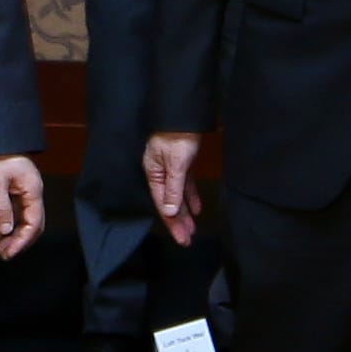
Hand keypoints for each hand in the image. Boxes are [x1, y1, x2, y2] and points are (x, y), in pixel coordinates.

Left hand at [0, 155, 46, 259]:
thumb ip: (1, 207)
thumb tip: (6, 231)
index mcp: (33, 191)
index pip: (33, 223)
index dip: (22, 241)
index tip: (9, 253)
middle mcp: (33, 195)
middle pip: (33, 226)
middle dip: (20, 243)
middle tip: (3, 255)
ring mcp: (26, 194)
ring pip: (26, 222)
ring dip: (15, 237)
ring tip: (0, 249)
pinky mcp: (17, 193)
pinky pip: (18, 215)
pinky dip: (11, 228)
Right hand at [145, 131, 204, 245]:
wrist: (184, 112)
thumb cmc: (178, 136)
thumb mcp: (176, 163)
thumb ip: (173, 188)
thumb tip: (169, 211)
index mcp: (153, 173)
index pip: (163, 204)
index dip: (172, 223)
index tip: (182, 238)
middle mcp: (160, 173)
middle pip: (170, 202)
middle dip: (179, 222)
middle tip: (187, 240)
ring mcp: (171, 168)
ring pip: (178, 195)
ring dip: (185, 212)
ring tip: (192, 229)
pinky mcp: (182, 163)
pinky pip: (185, 185)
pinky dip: (190, 196)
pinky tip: (196, 209)